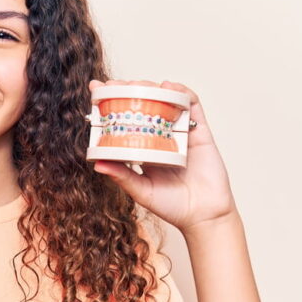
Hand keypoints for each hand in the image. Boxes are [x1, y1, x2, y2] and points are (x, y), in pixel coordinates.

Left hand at [88, 79, 237, 234]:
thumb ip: (122, 176)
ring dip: (152, 87)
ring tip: (139, 84)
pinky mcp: (200, 133)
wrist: (204, 216)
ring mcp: (180, 133)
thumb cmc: (172, 206)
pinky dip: (182, 92)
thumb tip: (96, 164)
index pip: (125, 121)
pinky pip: (193, 107)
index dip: (112, 103)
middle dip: (129, 91)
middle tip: (115, 85)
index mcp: (143, 149)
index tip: (97, 89)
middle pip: (144, 105)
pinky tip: (170, 86)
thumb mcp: (141, 191)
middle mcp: (161, 137)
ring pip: (166, 101)